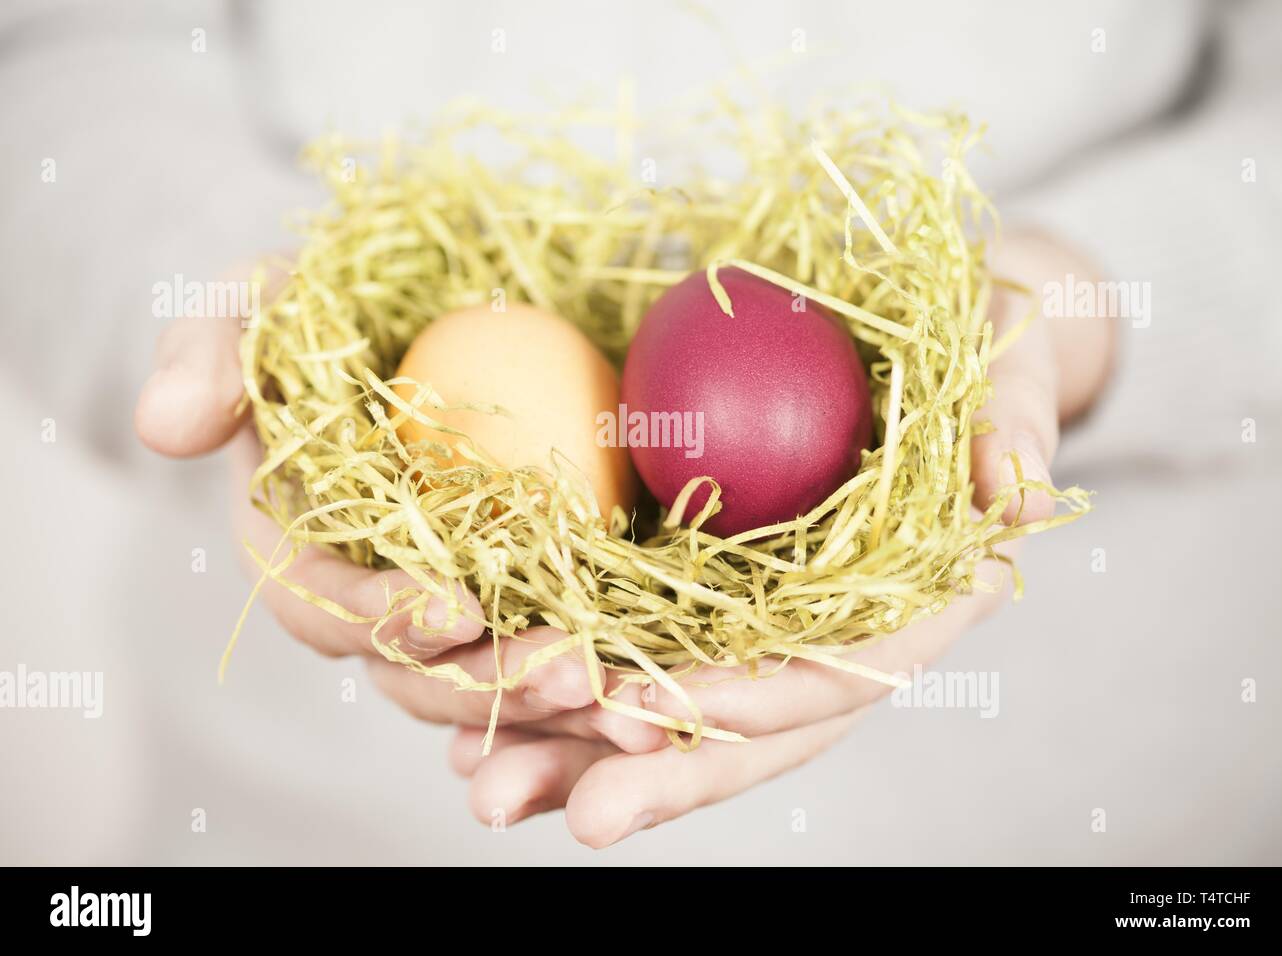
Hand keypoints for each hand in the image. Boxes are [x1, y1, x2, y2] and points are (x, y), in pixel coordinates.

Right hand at [134, 272, 604, 732]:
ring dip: (556, 697)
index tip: (454, 606)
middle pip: (420, 667)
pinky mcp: (520, 592)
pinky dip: (602, 676)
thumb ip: (209, 353)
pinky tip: (659, 690)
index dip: (383, 615)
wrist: (398, 313)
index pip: (326, 603)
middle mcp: (370, 597)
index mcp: (297, 551)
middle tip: (570, 675)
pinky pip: (556, 646)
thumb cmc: (314, 310)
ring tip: (629, 698)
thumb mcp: (255, 302)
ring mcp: (448, 603)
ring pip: (492, 678)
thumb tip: (163, 427)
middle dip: (491, 680)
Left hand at [442, 229, 1116, 845]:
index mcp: (920, 607)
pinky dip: (564, 696)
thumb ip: (1014, 425)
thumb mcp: (1013, 363)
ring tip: (484, 788)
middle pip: (745, 730)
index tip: (647, 714)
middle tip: (552, 810)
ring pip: (679, 714)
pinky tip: (477, 724)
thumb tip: (1017, 497)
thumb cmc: (986, 343)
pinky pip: (640, 654)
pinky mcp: (721, 596)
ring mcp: (774, 624)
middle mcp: (839, 637)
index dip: (747, 704)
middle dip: (651, 776)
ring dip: (580, 752)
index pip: (835, 677)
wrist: (949, 339)